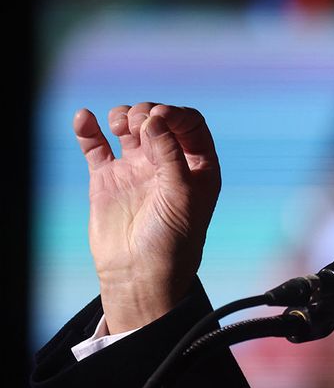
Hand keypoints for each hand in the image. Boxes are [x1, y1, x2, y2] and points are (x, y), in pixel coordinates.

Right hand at [74, 103, 221, 332]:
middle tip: (139, 126)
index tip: (160, 117)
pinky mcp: (107, 178)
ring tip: (121, 129)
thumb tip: (155, 118)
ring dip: (123, 116)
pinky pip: (96, 145)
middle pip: (158, 119)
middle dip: (147, 113)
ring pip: (129, 126)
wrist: (138, 274)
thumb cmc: (172, 240)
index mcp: (197, 167)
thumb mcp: (182, 195)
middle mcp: (168, 163)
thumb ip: (170, 154)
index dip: (176, 114)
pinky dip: (88, 128)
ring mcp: (136, 169)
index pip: (191, 124)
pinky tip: (83, 117)